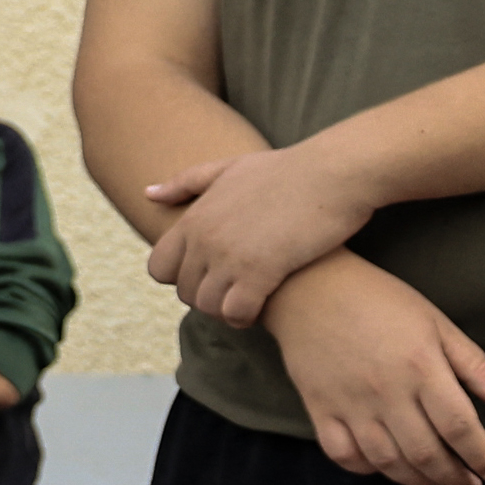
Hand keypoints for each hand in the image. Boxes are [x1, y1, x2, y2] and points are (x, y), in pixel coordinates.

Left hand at [145, 142, 373, 327]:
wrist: (336, 172)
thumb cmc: (289, 170)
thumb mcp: (230, 168)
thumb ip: (187, 182)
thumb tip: (148, 194)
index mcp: (193, 219)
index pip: (158, 267)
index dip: (180, 278)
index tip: (208, 275)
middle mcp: (204, 240)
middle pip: (185, 291)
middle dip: (206, 296)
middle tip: (234, 292)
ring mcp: (229, 256)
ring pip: (208, 306)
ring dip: (226, 310)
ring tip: (247, 303)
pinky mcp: (261, 271)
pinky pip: (236, 312)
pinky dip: (245, 316)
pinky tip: (261, 308)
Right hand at [259, 254, 484, 484]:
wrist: (309, 287)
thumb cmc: (381, 301)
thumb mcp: (437, 324)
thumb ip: (476, 366)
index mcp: (422, 368)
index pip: (460, 427)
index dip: (481, 456)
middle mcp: (386, 392)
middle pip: (426, 453)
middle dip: (454, 477)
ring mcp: (349, 404)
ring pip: (387, 461)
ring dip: (418, 481)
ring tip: (436, 484)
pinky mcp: (319, 409)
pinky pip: (344, 454)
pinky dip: (367, 469)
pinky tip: (386, 467)